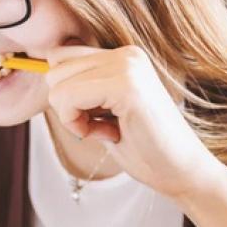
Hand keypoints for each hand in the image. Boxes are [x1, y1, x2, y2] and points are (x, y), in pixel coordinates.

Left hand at [42, 44, 226, 200]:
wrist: (182, 173)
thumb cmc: (144, 148)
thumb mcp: (105, 111)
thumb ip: (82, 88)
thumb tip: (44, 70)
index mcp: (124, 56)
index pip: (61, 57)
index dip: (67, 94)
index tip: (96, 118)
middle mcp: (126, 54)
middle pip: (54, 68)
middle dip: (68, 105)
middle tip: (103, 126)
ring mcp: (128, 66)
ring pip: (57, 84)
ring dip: (73, 117)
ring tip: (109, 130)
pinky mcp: (126, 85)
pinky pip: (68, 98)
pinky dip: (77, 124)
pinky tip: (109, 134)